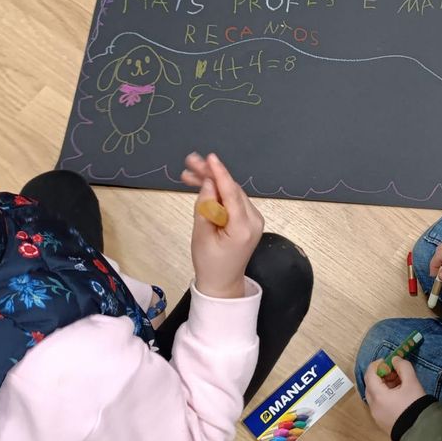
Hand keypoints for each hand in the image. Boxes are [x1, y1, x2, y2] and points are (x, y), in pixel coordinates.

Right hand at [181, 153, 264, 298]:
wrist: (222, 283)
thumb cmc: (210, 263)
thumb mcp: (201, 235)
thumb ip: (205, 207)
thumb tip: (207, 183)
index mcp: (243, 228)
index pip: (231, 194)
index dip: (220, 174)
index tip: (210, 158)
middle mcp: (253, 221)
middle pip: (231, 190)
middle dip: (210, 175)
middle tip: (190, 162)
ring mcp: (253, 219)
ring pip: (231, 193)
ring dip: (211, 182)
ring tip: (188, 172)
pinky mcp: (247, 220)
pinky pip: (232, 201)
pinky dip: (217, 193)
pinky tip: (200, 184)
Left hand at [364, 357, 427, 436]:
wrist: (421, 431)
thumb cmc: (415, 405)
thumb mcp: (412, 383)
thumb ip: (403, 367)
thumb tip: (395, 360)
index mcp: (378, 396)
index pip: (370, 374)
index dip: (377, 365)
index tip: (388, 361)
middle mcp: (373, 406)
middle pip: (371, 385)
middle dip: (381, 375)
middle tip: (395, 372)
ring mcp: (376, 416)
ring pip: (375, 396)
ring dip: (384, 386)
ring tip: (400, 384)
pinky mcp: (382, 423)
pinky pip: (379, 405)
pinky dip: (385, 397)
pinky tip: (399, 397)